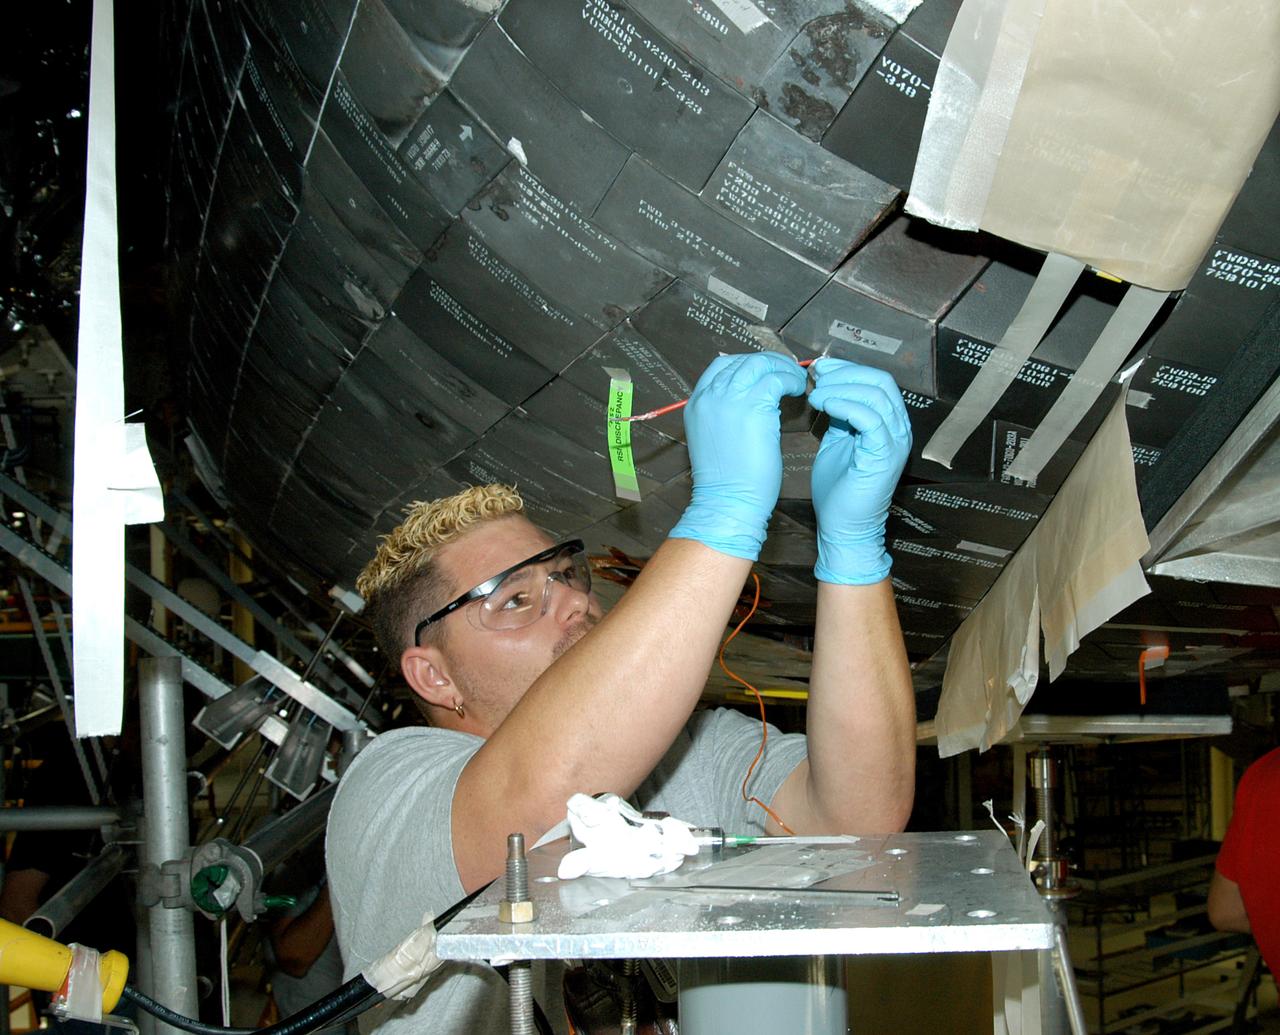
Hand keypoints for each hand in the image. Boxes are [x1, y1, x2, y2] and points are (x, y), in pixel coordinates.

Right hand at [669, 352, 806, 559]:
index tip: (765, 372)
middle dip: (769, 362)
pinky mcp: (752, 407)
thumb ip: (727, 414)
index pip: (720, 366)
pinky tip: (798, 391)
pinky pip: (776, 379)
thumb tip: (753, 399)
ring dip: (782, 368)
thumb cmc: (728, 480)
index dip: (746, 363)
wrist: (727, 502)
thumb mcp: (717, 438)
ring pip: (760, 364)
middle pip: (742, 360)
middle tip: (788, 372)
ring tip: (796, 381)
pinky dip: (791, 381)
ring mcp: (729, 400)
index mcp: (696, 404)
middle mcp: (709, 396)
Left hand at [806, 358, 911, 583]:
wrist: (843, 526)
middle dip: (846, 373)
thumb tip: (825, 385)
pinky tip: (824, 407)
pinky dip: (845, 406)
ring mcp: (895, 442)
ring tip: (816, 395)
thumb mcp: (836, 440)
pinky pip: (870, 419)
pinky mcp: (884, 456)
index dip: (848, 368)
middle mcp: (898, 429)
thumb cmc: (838, 488)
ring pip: (876, 395)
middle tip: (818, 378)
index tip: (820, 369)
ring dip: (841, 388)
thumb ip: (838, 414)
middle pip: (880, 381)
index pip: (877, 380)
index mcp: (889, 423)